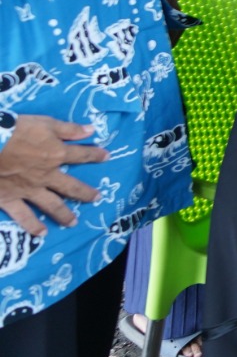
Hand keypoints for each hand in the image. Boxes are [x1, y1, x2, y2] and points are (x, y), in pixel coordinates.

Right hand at [0, 116, 107, 235]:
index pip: (81, 155)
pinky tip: (41, 234)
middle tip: (97, 199)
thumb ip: (69, 129)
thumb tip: (92, 130)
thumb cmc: (16, 130)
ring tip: (73, 223)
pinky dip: (32, 226)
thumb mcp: (45, 123)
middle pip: (70, 186)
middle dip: (85, 193)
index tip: (107, 157)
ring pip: (51, 205)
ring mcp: (29, 190)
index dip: (95, 155)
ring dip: (64, 214)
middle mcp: (47, 176)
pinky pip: (23, 216)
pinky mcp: (10, 199)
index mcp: (56, 154)